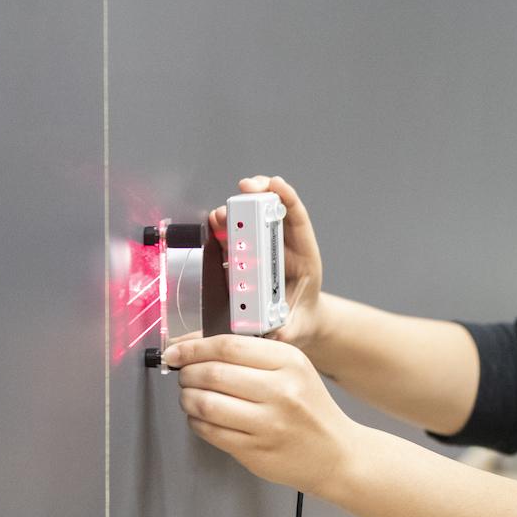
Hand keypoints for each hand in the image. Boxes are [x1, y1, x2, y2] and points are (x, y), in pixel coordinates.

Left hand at [163, 334, 363, 496]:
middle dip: (187, 373)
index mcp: (289, 362)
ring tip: (190, 396)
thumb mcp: (294, 370)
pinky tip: (202, 417)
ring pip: (205, 404)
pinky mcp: (255, 451)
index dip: (193, 347)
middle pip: (212, 373)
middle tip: (183, 374)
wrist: (334, 453)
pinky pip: (209, 431)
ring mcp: (268, 424)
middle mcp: (280, 391)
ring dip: (186, 398)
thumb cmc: (308, 409)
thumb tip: (195, 347)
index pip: (228, 346)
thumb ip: (252, 356)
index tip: (175, 351)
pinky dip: (196, 422)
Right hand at [208, 174, 327, 350]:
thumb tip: (271, 331)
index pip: (296, 219)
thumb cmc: (299, 318)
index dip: (286, 198)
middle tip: (243, 193)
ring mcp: (259, 251)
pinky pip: (230, 240)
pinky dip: (220, 230)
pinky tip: (213, 226)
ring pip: (245, 223)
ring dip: (232, 214)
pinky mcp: (241, 259)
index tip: (274, 184)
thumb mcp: (296, 326)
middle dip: (255, 198)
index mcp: (303, 256)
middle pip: (268, 213)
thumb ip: (284, 329)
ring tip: (221, 216)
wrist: (295, 324)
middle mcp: (280, 248)